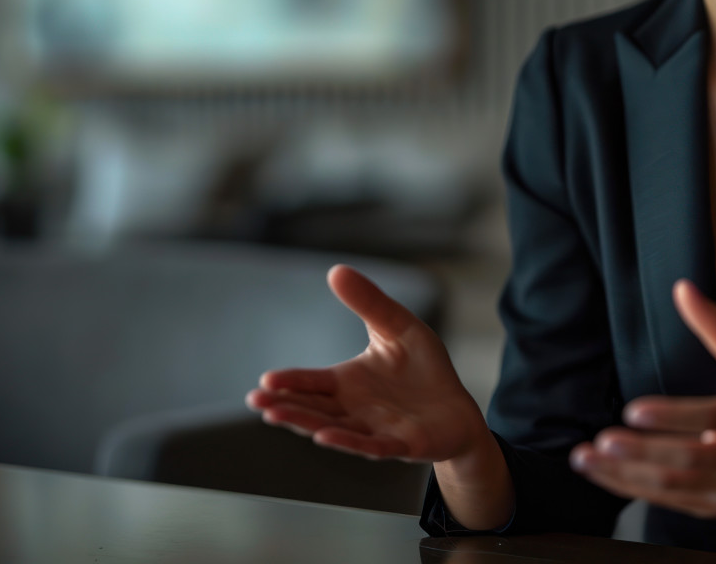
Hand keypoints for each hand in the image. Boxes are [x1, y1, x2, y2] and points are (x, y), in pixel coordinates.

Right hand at [246, 264, 485, 462]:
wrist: (457, 407)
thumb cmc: (424, 370)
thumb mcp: (397, 326)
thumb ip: (369, 303)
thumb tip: (336, 269)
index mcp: (348, 382)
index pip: (313, 382)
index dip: (290, 382)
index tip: (265, 381)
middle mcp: (354, 409)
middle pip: (314, 408)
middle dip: (286, 405)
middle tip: (258, 402)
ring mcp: (373, 429)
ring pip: (333, 428)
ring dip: (306, 423)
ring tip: (278, 416)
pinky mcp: (399, 444)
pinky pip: (371, 445)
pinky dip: (348, 442)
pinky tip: (325, 437)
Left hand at [568, 279, 715, 518]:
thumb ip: (715, 327)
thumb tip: (682, 287)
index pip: (710, 419)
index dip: (672, 417)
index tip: (633, 411)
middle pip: (686, 460)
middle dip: (640, 453)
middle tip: (603, 439)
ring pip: (672, 486)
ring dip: (625, 474)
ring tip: (586, 458)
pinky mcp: (713, 508)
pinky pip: (668, 501)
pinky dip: (632, 489)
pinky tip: (603, 473)